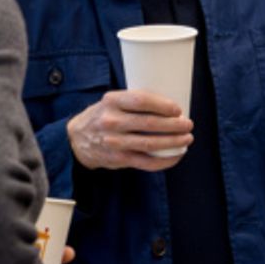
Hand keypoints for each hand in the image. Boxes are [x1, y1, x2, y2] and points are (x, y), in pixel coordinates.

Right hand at [67, 90, 193, 170]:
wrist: (76, 140)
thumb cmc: (103, 116)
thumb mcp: (111, 101)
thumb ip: (133, 101)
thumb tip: (170, 107)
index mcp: (111, 101)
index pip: (141, 100)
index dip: (162, 105)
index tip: (177, 109)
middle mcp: (111, 121)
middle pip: (149, 124)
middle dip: (174, 125)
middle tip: (188, 124)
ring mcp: (114, 142)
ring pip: (150, 144)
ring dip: (173, 143)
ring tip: (187, 139)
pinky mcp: (118, 159)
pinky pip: (146, 163)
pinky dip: (165, 161)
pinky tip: (177, 156)